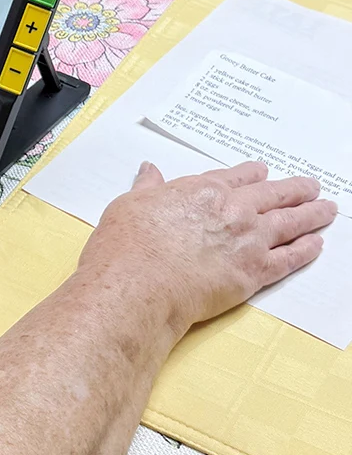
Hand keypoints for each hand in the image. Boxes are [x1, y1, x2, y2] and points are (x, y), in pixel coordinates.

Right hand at [80, 161, 336, 336]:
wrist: (140, 283)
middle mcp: (232, 209)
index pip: (235, 176)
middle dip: (294, 189)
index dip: (252, 173)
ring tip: (326, 209)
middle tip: (311, 186)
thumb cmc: (128, 245)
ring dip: (312, 214)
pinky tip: (316, 244)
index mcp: (202, 189)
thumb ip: (147, 187)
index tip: (262, 172)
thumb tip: (149, 171)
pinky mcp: (255, 272)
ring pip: (290, 223)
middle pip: (272, 195)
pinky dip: (306, 250)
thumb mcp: (129, 204)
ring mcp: (248, 240)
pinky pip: (290, 258)